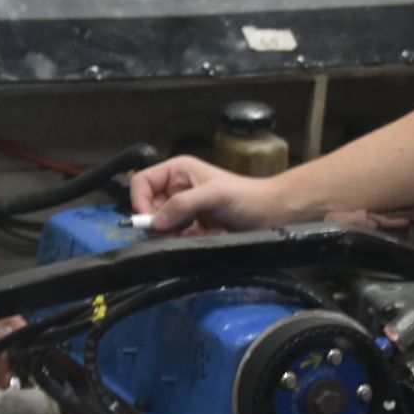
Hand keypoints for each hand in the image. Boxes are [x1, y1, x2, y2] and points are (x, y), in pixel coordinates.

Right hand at [128, 155, 289, 232]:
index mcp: (177, 171)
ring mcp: (185, 209)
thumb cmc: (247, 197)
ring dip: (174, 235)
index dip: (140, 202)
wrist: (273, 214)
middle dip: (159, 224)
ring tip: (196, 234)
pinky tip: (206, 237)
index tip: (151, 222)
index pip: (142, 183)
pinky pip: (176, 238)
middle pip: (148, 208)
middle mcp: (177, 188)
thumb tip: (155, 222)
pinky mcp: (193, 227)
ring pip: (161, 226)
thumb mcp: (214, 195)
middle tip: (176, 233)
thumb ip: (183, 204)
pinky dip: (186, 241)